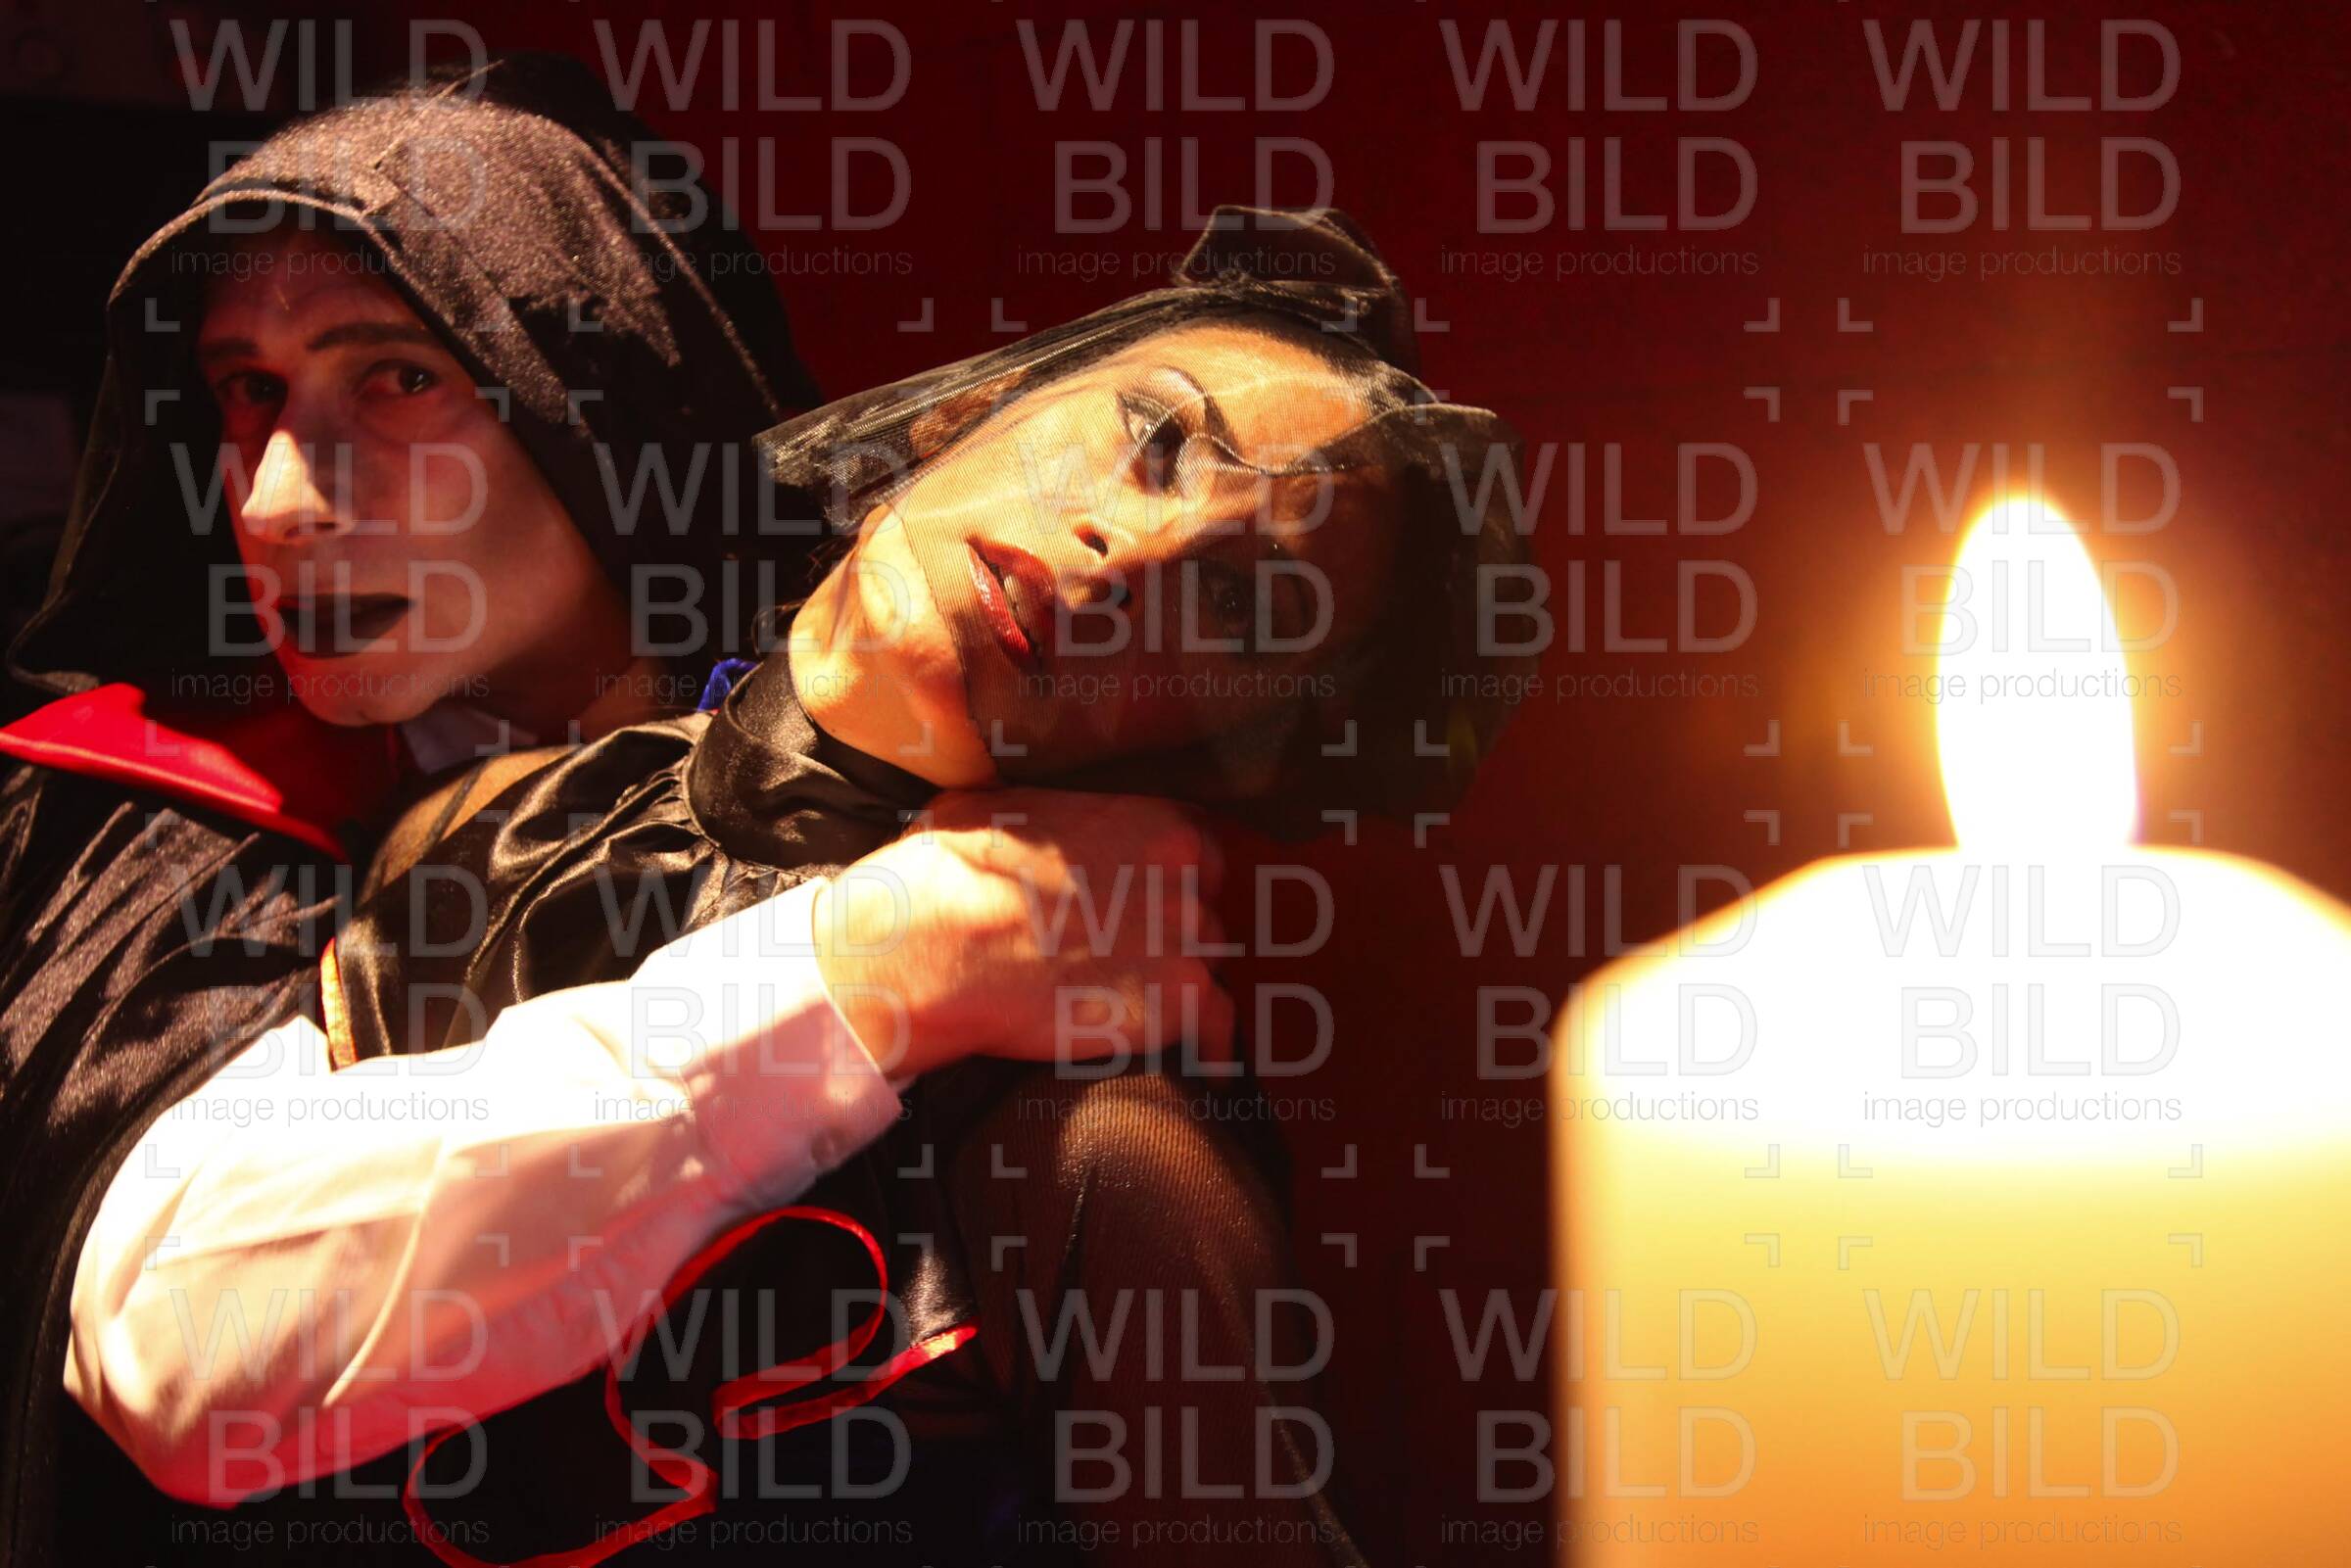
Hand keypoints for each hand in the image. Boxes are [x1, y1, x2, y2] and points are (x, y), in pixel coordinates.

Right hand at [811, 789, 1235, 1078]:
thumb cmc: (956, 872)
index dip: (1172, 888)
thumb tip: (1042, 824)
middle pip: (1205, 914)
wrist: (944, 942)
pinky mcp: (1180, 1002)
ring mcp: (1190, 941)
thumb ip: (1059, 819)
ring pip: (1209, 966)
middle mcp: (1188, 877)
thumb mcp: (1005, 810)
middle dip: (1174, 937)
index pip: (1200, 858)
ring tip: (1148, 1009)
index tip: (1147, 909)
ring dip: (1181, 985)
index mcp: (1156, 823)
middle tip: (1131, 961)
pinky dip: (1211, 1044)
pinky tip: (1202, 1061)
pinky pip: (1221, 1026)